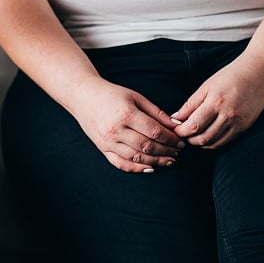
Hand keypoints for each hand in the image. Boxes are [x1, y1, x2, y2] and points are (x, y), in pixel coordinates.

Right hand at [69, 79, 184, 172]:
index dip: (171, 139)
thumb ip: (156, 112)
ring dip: (156, 161)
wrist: (83, 96)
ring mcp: (108, 141)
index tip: (181, 141)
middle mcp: (116, 130)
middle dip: (166, 151)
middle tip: (178, 152)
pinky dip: (137, 168)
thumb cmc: (111, 94)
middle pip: (147, 146)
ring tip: (169, 160)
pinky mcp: (102, 148)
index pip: (154, 132)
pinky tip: (150, 167)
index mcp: (126, 114)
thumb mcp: (136, 97)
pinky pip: (121, 163)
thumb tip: (176, 126)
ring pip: (136, 157)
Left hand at [170, 56, 263, 148]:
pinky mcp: (245, 128)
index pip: (194, 125)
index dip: (181, 131)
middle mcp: (228, 115)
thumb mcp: (207, 86)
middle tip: (182, 134)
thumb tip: (176, 117)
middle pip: (203, 138)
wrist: (259, 73)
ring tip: (192, 136)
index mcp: (216, 102)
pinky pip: (225, 142)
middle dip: (188, 139)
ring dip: (199, 143)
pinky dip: (213, 143)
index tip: (175, 129)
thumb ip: (191, 104)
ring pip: (214, 143)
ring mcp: (238, 123)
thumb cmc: (230, 76)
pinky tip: (206, 137)